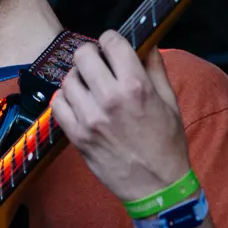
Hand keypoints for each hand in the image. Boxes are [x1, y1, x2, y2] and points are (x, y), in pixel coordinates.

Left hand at [50, 31, 191, 203]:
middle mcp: (110, 99)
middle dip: (91, 55)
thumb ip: (156, 69)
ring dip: (78, 79)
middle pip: (83, 55)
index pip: (111, 42)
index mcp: (136, 86)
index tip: (112, 47)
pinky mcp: (77, 136)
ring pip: (68, 79)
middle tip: (98, 64)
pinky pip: (58, 105)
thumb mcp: (170, 102)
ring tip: (89, 87)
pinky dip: (65, 100)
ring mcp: (90, 118)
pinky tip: (78, 103)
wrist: (156, 187)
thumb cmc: (166, 146)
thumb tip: (147, 45)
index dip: (111, 40)